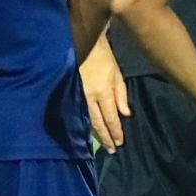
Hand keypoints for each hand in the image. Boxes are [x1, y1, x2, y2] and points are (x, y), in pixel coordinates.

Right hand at [80, 38, 131, 153]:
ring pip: (87, 120)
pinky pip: (78, 113)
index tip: (119, 143)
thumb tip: (125, 114)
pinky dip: (84, 124)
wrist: (81, 44)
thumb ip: (121, 94)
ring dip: (94, 134)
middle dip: (105, 138)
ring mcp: (78, 96)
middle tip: (111, 150)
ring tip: (101, 144)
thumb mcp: (117, 73)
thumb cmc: (103, 58)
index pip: (111, 117)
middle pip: (98, 123)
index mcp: (103, 92)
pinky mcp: (70, 94)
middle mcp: (89, 97)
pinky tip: (87, 131)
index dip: (115, 131)